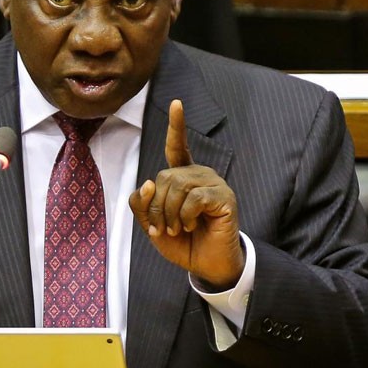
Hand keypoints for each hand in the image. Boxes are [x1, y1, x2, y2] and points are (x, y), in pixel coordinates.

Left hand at [129, 99, 244, 288]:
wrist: (206, 264)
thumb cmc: (182, 242)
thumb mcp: (153, 225)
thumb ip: (143, 205)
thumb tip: (147, 182)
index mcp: (183, 176)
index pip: (178, 146)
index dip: (177, 125)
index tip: (177, 103)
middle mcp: (199, 174)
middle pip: (164, 178)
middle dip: (157, 207)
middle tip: (164, 228)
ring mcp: (213, 183)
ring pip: (177, 186)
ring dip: (171, 214)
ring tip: (178, 229)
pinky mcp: (224, 196)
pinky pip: (195, 197)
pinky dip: (187, 215)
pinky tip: (192, 225)